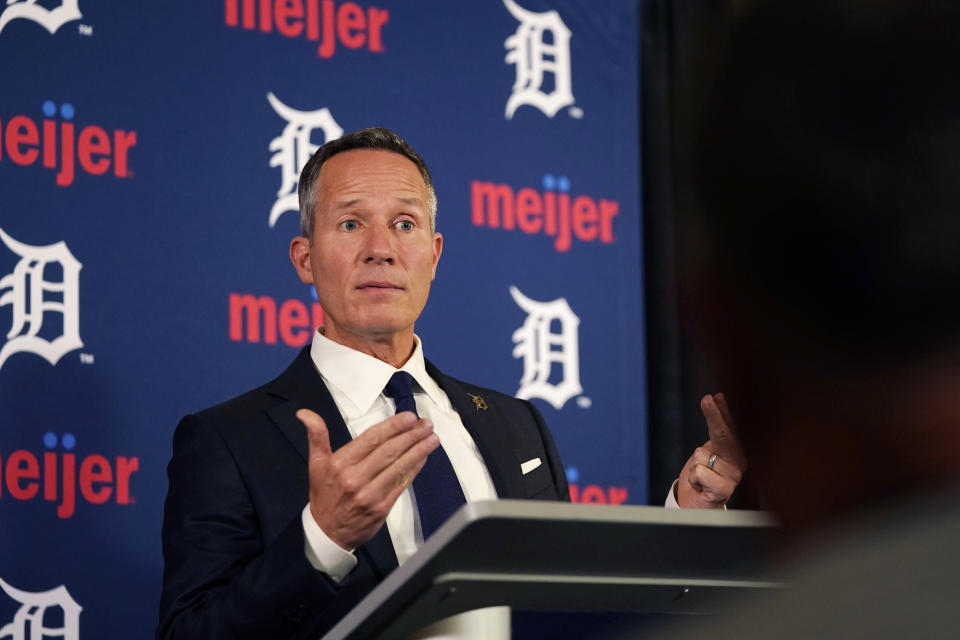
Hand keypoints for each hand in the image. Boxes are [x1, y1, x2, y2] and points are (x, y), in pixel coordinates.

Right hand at [296, 409, 438, 549]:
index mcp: (340, 464)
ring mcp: (369, 494)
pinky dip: (414, 469)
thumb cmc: (325, 495)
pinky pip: (401, 484)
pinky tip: (423, 458)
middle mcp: (354, 478)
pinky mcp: (381, 508)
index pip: (371, 439)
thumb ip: (317, 435)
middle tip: (427, 425)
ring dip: (418, 451)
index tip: (410, 417)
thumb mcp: (316, 463)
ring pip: (398, 467)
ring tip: (432, 438)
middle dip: (411, 435)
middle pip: (388, 451)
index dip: (393, 426)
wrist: (327, 534)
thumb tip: (304, 413)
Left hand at [677, 393, 747, 507]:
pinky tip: (701, 486)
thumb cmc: (704, 477)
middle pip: (723, 435)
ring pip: (701, 455)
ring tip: (701, 477)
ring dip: (694, 465)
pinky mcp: (724, 490)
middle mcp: (740, 463)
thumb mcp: (708, 450)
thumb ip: (716, 428)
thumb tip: (715, 397)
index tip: (716, 395)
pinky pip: (699, 471)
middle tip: (706, 398)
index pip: (730, 427)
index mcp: (738, 452)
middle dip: (714, 416)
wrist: (698, 507)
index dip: (723, 411)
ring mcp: (733, 477)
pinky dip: (693, 477)